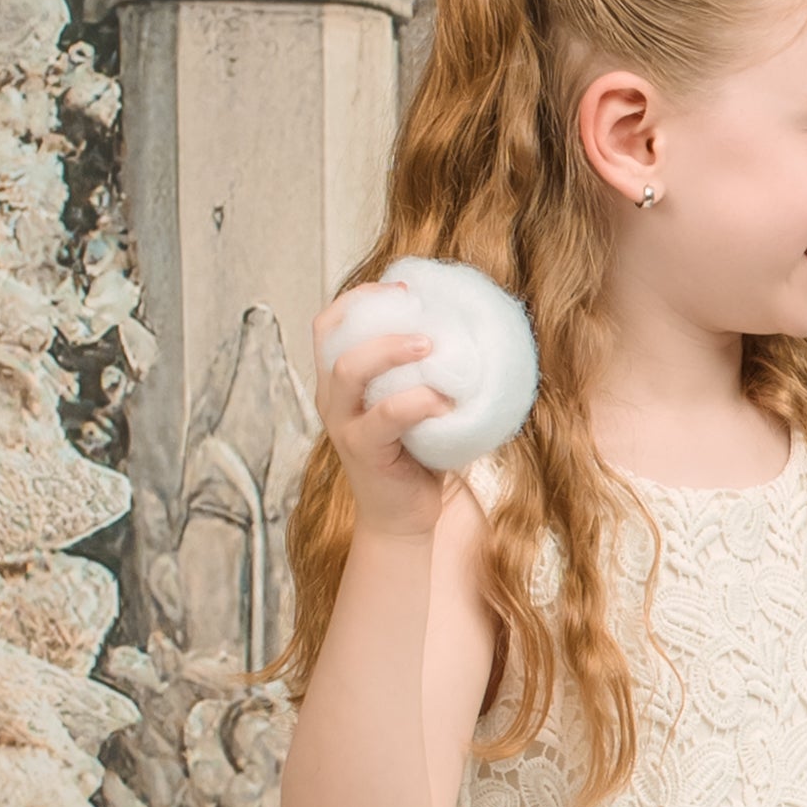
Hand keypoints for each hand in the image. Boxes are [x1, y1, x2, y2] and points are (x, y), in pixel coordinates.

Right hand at [313, 297, 454, 548]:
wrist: (403, 517)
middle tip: (422, 315)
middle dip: (375, 315)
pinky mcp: (362, 450)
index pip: (330, 323)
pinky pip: (385, 416)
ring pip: (349, 371)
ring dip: (391, 351)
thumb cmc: (418, 456)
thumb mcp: (418, 404)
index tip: (404, 288)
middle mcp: (334, 397)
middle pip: (333, 338)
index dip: (360, 297)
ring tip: (431, 346)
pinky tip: (445, 402)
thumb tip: (476, 330)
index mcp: (342, 380)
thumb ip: (429, 371)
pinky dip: (417, 403)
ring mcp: (344, 423)